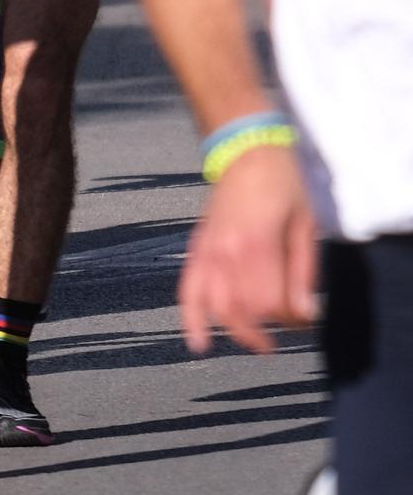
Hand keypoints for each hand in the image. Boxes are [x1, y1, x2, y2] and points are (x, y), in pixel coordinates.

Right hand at [179, 144, 317, 354]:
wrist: (247, 152)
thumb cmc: (284, 185)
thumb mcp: (306, 225)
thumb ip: (303, 272)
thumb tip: (305, 315)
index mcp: (256, 245)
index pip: (269, 304)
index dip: (290, 320)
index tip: (306, 320)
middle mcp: (226, 252)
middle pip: (241, 311)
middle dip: (264, 331)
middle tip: (284, 339)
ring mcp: (207, 251)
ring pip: (214, 306)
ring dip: (234, 330)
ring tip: (255, 341)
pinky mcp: (197, 248)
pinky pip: (187, 288)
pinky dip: (191, 317)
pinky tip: (199, 342)